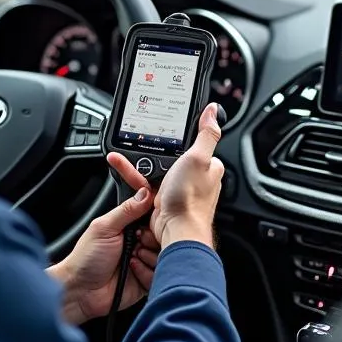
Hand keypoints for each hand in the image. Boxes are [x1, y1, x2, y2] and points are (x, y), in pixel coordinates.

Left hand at [47, 161, 159, 325]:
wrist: (81, 292)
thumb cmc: (86, 258)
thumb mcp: (105, 228)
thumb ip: (127, 210)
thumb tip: (145, 193)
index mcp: (129, 227)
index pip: (153, 218)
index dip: (155, 221)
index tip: (148, 225)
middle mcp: (139, 244)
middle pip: (163, 238)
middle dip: (152, 241)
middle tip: (137, 244)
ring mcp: (144, 263)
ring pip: (164, 257)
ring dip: (148, 258)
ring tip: (131, 260)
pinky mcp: (147, 281)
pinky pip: (160, 276)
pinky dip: (147, 274)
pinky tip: (132, 272)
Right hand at [109, 103, 223, 250]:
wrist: (175, 230)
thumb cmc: (190, 199)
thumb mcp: (199, 158)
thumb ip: (206, 134)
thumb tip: (214, 111)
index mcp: (209, 167)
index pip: (197, 144)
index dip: (184, 136)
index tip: (170, 129)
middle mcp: (195, 179)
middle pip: (175, 156)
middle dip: (160, 152)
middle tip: (147, 144)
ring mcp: (178, 189)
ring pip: (158, 169)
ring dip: (144, 163)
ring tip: (128, 155)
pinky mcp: (163, 199)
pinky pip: (147, 182)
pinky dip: (135, 175)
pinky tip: (126, 170)